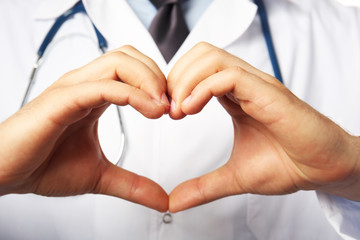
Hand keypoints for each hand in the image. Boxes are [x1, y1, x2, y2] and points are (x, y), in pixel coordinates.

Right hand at [0, 46, 169, 211]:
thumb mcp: (100, 176)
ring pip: (120, 62)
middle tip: (172, 105)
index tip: (173, 110)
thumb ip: (133, 184)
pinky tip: (151, 111)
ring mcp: (73, 88)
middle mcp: (85, 85)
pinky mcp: (63, 99)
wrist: (6, 174)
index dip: (159, 84)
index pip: (133, 69)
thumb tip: (162, 199)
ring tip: (162, 107)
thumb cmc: (44, 167)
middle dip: (158, 75)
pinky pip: (104, 86)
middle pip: (130, 56)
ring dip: (149, 80)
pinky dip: (133, 94)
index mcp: (94, 95)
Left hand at [168, 42, 359, 211]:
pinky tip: (192, 109)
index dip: (176, 85)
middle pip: (201, 53)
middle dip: (176, 77)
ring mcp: (256, 85)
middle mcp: (244, 84)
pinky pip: (229, 76)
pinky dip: (203, 89)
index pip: (198, 69)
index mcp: (236, 96)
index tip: (168, 112)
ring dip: (186, 80)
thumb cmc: (287, 165)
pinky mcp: (268, 93)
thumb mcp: (234, 177)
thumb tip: (173, 202)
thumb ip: (203, 186)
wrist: (323, 170)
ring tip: (180, 111)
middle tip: (170, 109)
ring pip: (212, 57)